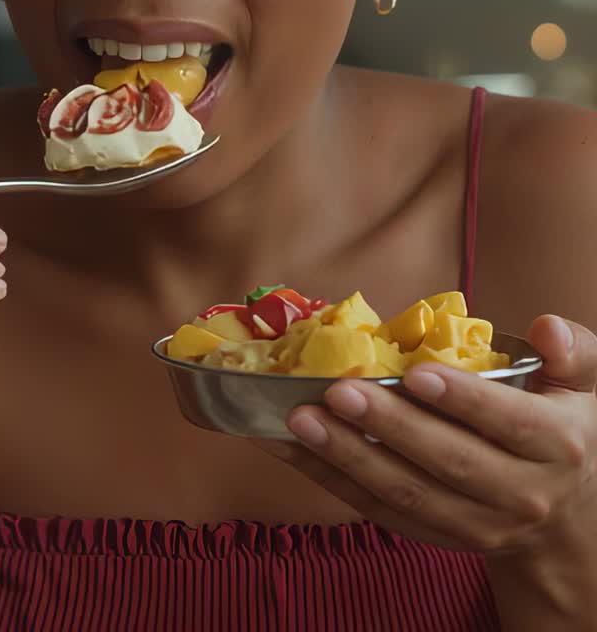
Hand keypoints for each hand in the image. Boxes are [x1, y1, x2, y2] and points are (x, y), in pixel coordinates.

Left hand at [255, 315, 596, 558]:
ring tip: (300, 418)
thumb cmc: (566, 427)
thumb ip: (572, 351)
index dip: (461, 399)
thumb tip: (545, 327)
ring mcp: (477, 525)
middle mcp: (520, 494)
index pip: (506, 422)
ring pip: (408, 494)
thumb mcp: (585, 386)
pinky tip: (296, 449)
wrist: (571, 518)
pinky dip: (335, 481)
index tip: (415, 372)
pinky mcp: (440, 538)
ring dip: (348, 457)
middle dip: (389, 426)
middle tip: (338, 390)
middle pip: (449, 462)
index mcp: (555, 446)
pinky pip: (382, 511)